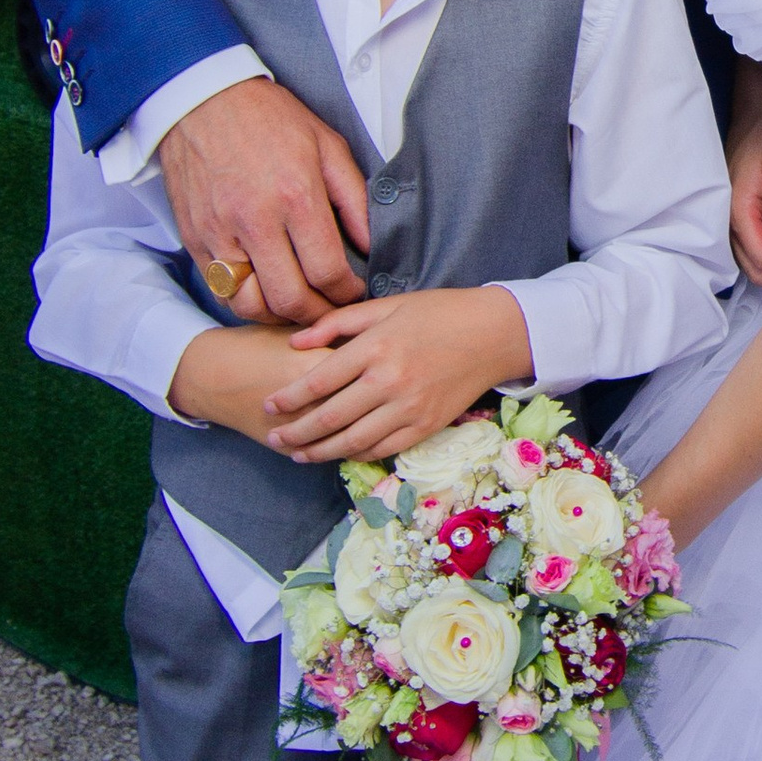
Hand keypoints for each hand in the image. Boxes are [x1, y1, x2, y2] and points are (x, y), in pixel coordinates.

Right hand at [161, 78, 371, 326]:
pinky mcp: (195, 238)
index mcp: (296, 196)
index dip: (348, 293)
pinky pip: (220, 290)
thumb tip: (371, 245)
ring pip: (250, 305)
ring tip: (297, 305)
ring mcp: (220, 233)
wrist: (202, 99)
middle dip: (319, 314)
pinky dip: (245, 300)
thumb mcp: (327, 145)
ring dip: (279, 315)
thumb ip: (354, 199)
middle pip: (290, 299)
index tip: (354, 291)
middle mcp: (255, 221)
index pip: (327, 272)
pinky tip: (264, 289)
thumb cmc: (268, 118)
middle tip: (331, 310)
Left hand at [267, 288, 532, 463]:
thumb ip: (338, 323)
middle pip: (329, 418)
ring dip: (320, 452)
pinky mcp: (427, 426)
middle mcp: (389, 381)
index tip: (268, 406)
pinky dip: (357, 455)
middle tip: (274, 438)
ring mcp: (409, 408)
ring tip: (298, 454)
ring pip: (353, 441)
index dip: (288, 398)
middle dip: (296, 432)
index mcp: (375, 347)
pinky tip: (340, 453)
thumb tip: (296, 343)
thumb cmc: (438, 312)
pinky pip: (383, 449)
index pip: (318, 381)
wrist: (494, 334)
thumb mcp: (387, 306)